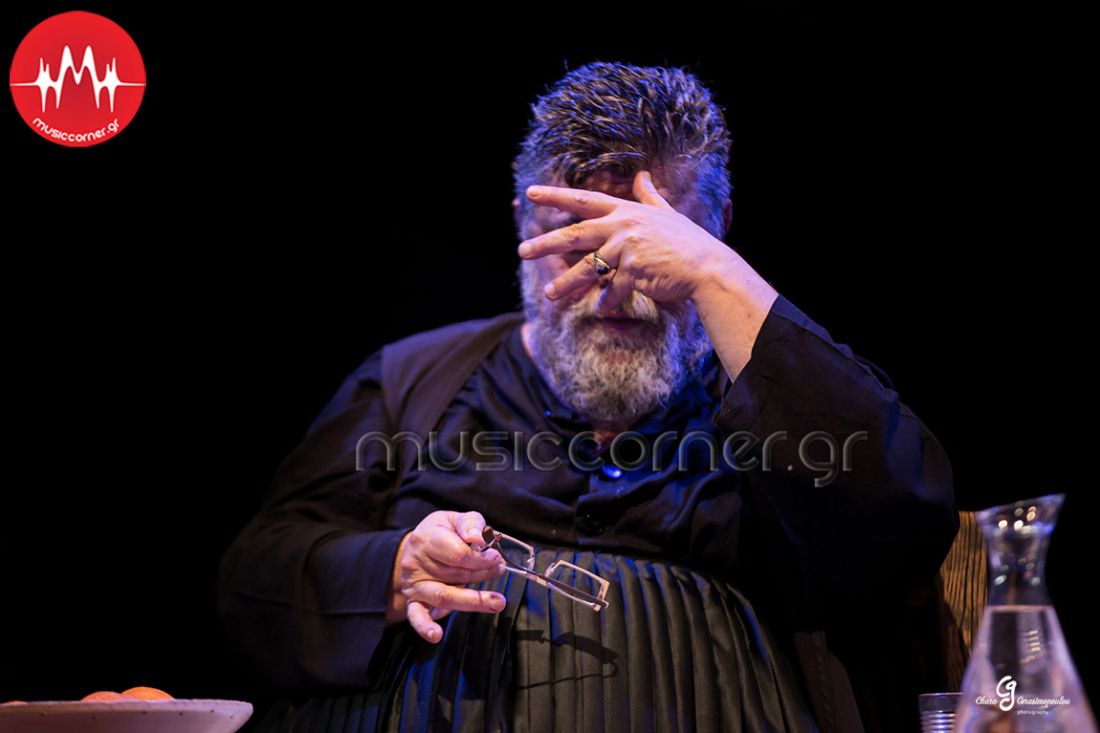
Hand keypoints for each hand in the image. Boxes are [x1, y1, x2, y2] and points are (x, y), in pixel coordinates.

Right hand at [386, 510, 506, 643]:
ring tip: (495, 602)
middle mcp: (416, 562)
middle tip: (500, 571)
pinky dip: (425, 627)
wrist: (418, 546)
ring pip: (444, 596)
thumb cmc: (441, 532)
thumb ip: (471, 524)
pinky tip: (436, 635)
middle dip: (483, 574)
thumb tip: (479, 539)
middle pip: (455, 574)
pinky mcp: (414, 601)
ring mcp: (415, 584)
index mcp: (427, 538)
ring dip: (473, 600)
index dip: (481, 558)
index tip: (495, 558)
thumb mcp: (455, 519)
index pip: (458, 553)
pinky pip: (417, 616)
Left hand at [516, 170, 737, 313]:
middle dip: (546, 243)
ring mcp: (628, 249)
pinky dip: (606, 302)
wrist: (707, 267)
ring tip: (550, 295)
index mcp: (626, 211)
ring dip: (567, 283)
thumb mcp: (666, 213)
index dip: (556, 196)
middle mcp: (623, 227)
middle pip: (575, 234)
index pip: (584, 200)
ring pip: (588, 267)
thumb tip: (642, 175)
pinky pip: (612, 290)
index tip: (531, 193)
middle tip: (522, 251)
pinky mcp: (635, 272)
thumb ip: (648, 196)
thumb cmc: (687, 241)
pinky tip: (600, 310)